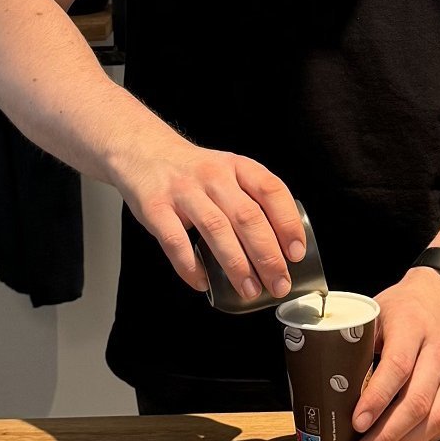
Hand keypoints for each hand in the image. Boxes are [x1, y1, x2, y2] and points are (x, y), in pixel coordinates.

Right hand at [111, 133, 305, 301]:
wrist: (143, 150)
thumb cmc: (194, 172)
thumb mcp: (227, 172)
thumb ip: (250, 201)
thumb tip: (279, 251)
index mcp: (237, 167)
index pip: (271, 191)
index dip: (287, 222)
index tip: (296, 252)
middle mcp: (213, 175)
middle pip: (246, 216)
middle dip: (267, 255)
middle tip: (278, 283)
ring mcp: (183, 190)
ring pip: (216, 228)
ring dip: (236, 264)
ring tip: (249, 290)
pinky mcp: (155, 207)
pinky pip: (175, 241)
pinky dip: (191, 266)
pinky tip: (203, 283)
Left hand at [350, 267, 439, 440]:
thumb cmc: (404, 305)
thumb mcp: (376, 311)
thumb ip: (358, 342)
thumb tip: (331, 380)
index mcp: (413, 326)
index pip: (397, 367)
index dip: (377, 398)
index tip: (357, 422)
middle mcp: (439, 350)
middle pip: (417, 401)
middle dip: (387, 434)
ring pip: (436, 418)